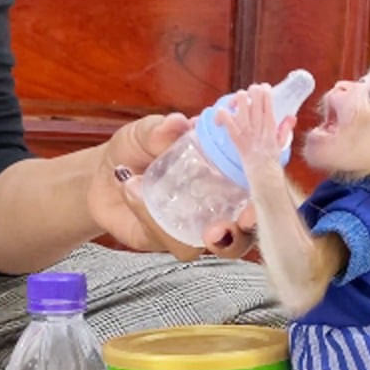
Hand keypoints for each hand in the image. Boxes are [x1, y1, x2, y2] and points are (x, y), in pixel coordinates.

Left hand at [88, 112, 258, 260]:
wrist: (101, 175)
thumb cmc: (136, 150)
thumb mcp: (147, 133)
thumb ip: (161, 130)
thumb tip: (179, 123)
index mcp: (228, 174)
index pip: (261, 188)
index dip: (268, 194)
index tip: (258, 197)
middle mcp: (221, 205)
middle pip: (250, 230)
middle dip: (246, 233)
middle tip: (227, 227)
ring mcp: (199, 227)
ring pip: (220, 247)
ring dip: (209, 237)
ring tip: (190, 221)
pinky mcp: (172, 241)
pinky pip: (176, 242)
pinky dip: (154, 218)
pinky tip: (132, 191)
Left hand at [214, 84, 297, 177]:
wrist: (262, 171)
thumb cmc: (271, 157)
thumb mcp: (282, 141)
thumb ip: (286, 127)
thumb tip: (292, 117)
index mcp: (270, 122)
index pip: (267, 96)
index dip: (263, 88)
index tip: (261, 92)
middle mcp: (258, 122)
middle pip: (254, 93)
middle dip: (250, 91)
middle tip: (248, 99)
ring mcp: (246, 128)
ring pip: (240, 100)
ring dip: (236, 100)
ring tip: (235, 107)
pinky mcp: (236, 135)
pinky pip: (226, 118)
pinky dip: (221, 114)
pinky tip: (221, 118)